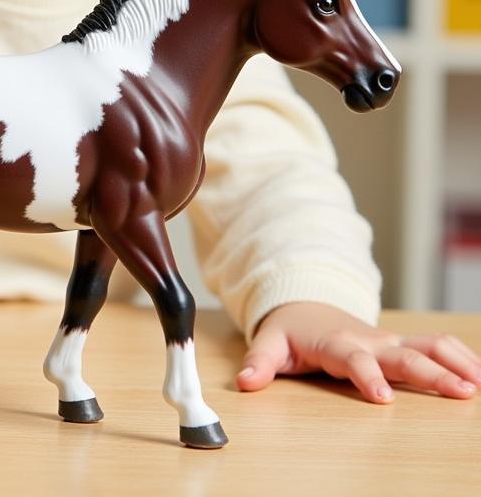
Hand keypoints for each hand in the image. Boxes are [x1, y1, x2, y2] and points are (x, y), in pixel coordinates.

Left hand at [237, 301, 480, 402]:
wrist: (304, 304)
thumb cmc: (289, 331)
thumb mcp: (268, 344)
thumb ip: (259, 363)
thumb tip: (245, 383)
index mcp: (335, 343)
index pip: (353, 360)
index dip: (367, 376)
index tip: (382, 398)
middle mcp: (367, 340)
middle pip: (402, 355)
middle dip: (431, 373)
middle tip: (460, 392)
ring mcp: (388, 341)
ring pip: (427, 344)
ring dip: (455, 361)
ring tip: (479, 384)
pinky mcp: (401, 343)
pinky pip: (436, 345)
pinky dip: (462, 357)